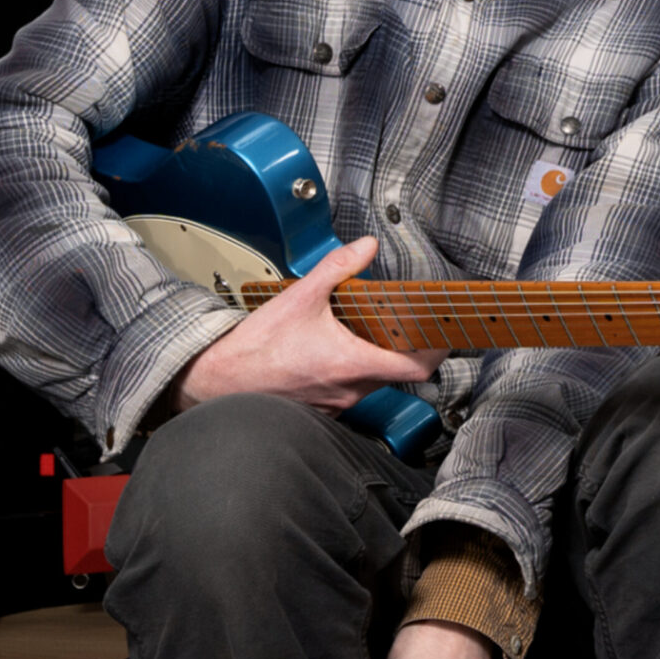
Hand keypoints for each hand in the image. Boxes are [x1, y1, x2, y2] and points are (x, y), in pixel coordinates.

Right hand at [175, 234, 445, 413]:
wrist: (217, 381)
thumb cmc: (255, 349)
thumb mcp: (301, 297)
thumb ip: (338, 268)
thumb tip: (366, 247)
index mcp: (352, 364)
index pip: (417, 368)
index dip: (436, 351)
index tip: (442, 335)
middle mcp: (350, 390)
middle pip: (398, 375)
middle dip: (405, 350)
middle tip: (406, 327)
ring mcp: (337, 404)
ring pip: (373, 383)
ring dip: (376, 360)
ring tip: (368, 335)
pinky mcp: (323, 410)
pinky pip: (349, 393)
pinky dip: (352, 373)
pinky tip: (336, 354)